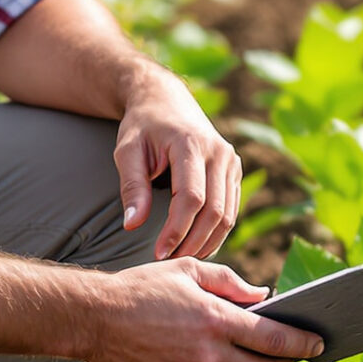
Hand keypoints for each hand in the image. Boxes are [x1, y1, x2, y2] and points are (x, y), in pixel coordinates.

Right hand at [85, 259, 322, 361]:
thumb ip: (231, 283)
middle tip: (288, 357)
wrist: (93, 319)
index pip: (276, 339)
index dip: (304, 344)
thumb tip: (265, 296)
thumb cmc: (143, 288)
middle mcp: (208, 357)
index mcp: (217, 321)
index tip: (320, 344)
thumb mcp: (188, 270)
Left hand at [113, 64, 244, 260]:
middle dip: (193, 242)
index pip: (191, 198)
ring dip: (208, 241)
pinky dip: (217, 230)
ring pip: (228, 214)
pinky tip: (197, 243)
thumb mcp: (127, 151)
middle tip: (170, 261)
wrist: (165, 99)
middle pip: (214, 211)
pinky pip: (231, 208)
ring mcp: (231, 161)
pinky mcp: (234, 169)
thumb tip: (132, 225)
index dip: (176, 230)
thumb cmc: (142, 126)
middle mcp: (219, 152)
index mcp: (191, 144)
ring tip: (183, 257)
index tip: (158, 252)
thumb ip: (132, 187)